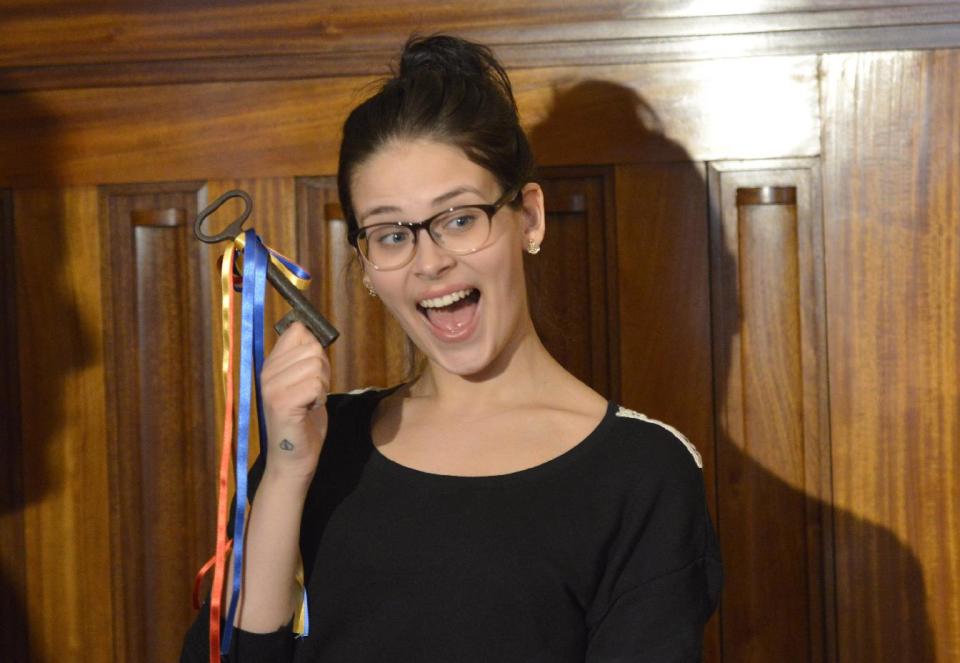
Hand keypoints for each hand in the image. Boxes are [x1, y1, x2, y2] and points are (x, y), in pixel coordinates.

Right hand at [259, 321, 329, 480]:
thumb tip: (310, 330)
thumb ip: (304, 358)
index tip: (311, 370)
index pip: (297, 331)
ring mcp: (272, 387)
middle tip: (313, 392)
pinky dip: (320, 397)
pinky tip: (310, 409)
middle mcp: (267, 371)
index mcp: (271, 363)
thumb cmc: (303, 419)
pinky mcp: (282, 402)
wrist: (293, 457)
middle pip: (313, 348)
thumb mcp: (303, 382)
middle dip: (323, 370)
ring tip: (311, 401)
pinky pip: (316, 384)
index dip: (314, 347)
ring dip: (323, 385)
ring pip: (316, 365)